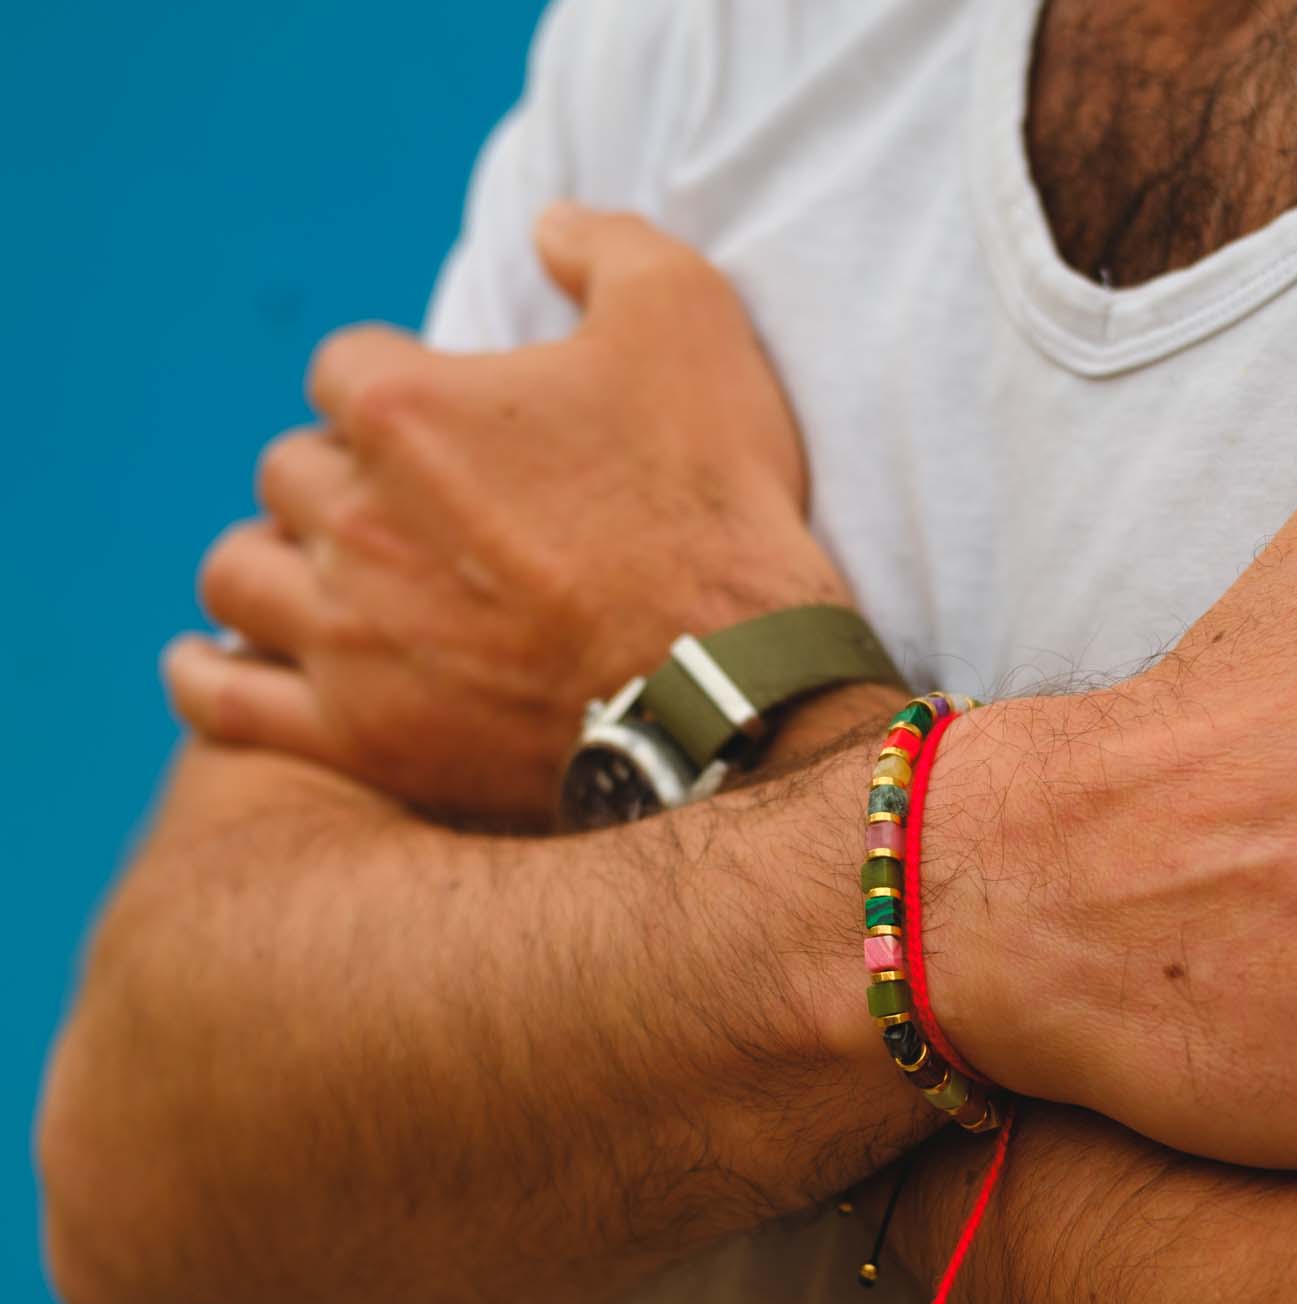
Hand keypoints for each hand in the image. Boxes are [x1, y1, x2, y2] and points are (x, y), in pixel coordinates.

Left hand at [167, 207, 849, 825]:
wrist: (736, 684)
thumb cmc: (714, 505)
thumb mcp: (690, 321)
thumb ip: (606, 246)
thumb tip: (547, 227)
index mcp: (404, 410)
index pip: (344, 371)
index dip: (396, 396)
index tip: (450, 435)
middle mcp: (352, 518)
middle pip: (289, 474)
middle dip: (343, 484)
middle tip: (415, 519)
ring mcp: (348, 634)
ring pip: (239, 575)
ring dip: (273, 564)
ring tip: (321, 580)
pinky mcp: (360, 734)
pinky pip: (228, 703)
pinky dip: (211, 679)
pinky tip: (216, 663)